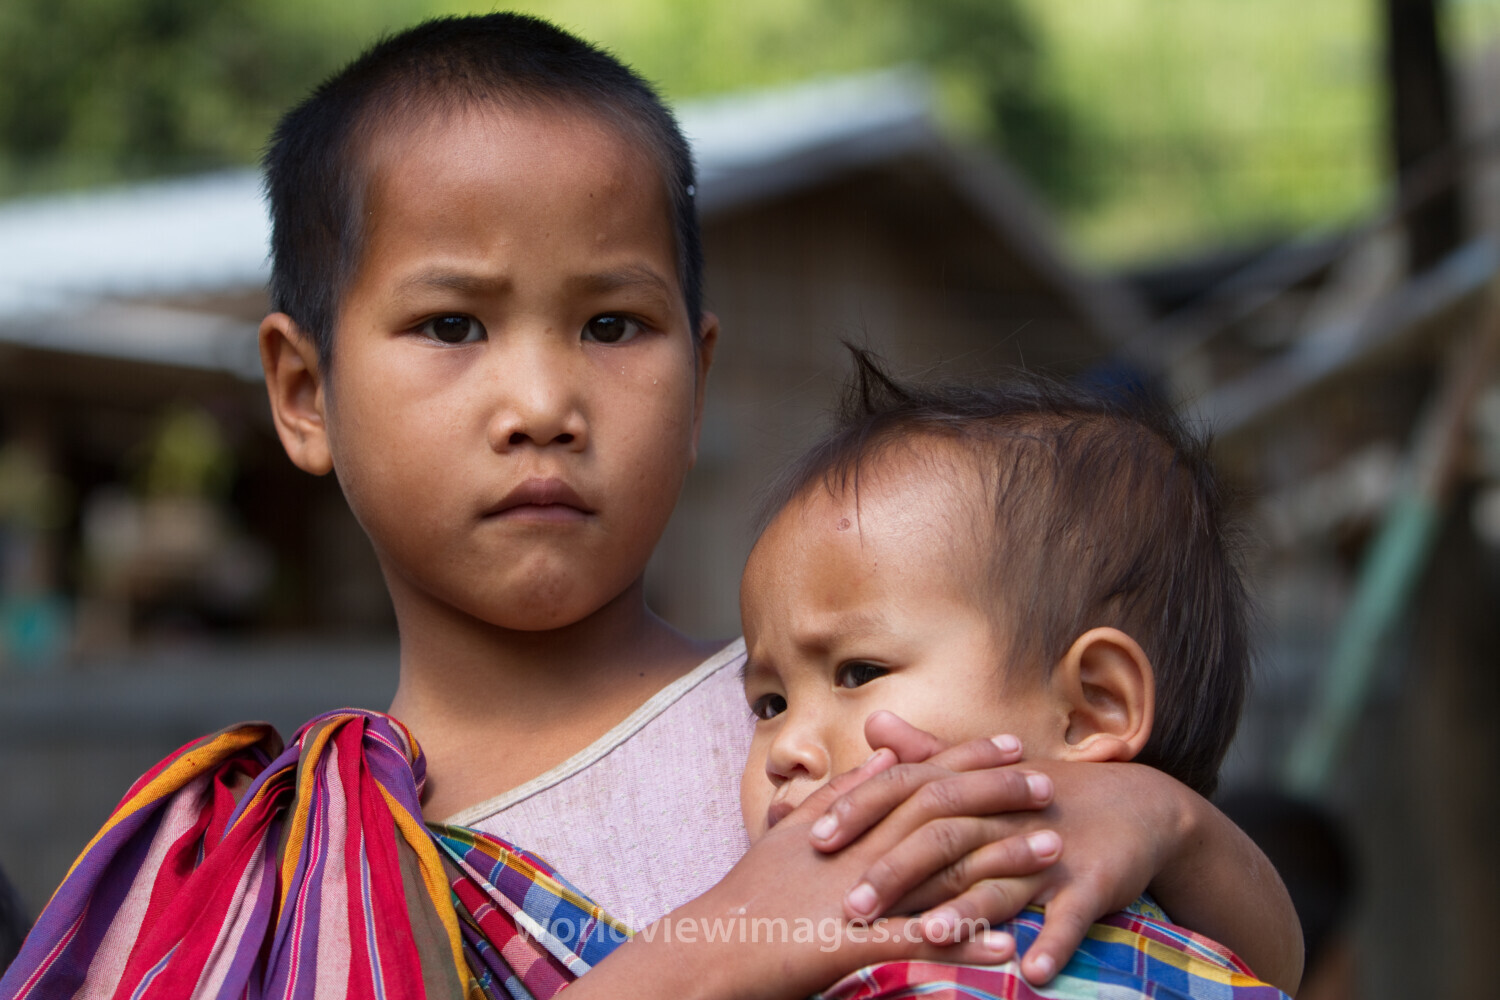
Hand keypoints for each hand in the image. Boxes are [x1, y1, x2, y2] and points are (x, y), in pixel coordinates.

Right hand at [572, 750, 1040, 999]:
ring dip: (1001, 860)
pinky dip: (965, 941)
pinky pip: (917, 942)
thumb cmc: (752, 895)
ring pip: (941, 869)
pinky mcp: (851, 944)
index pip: (918, 777)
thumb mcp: (793, 832)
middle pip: (940, 810)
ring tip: (1051, 853)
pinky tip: (1008, 944)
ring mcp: (857, 895)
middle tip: (1049, 786)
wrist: (711, 947)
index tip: (1015, 746)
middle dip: (999, 795)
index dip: (968, 759)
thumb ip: (842, 793)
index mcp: (848, 822)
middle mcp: (859, 850)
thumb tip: (883, 757)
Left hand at [809, 713, 1177, 983]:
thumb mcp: (984, 775)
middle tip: (850, 907)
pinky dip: (1054, 942)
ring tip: (929, 937)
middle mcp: (1004, 815)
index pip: (907, 792)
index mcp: (974, 789)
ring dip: (966, 912)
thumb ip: (927, 755)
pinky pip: (1071, 917)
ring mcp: (1050, 850)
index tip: (815, 840)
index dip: (861, 812)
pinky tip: (1032, 969)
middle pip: (943, 839)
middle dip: (895, 873)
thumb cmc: (1044, 796)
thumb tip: (875, 724)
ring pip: (1001, 882)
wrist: (1137, 807)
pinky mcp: (1092, 882)